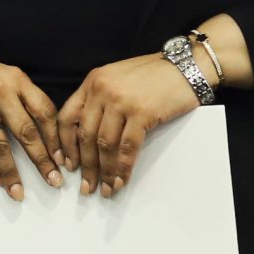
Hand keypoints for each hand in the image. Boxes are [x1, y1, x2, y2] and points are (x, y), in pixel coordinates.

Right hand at [0, 53, 64, 200]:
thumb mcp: (4, 77)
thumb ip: (23, 99)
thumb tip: (44, 137)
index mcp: (15, 80)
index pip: (43, 111)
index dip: (55, 138)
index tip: (62, 159)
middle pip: (26, 132)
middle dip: (41, 160)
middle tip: (53, 180)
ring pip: (0, 146)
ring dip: (11, 172)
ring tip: (18, 191)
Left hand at [59, 54, 199, 197]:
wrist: (188, 65)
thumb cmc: (155, 74)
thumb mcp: (118, 79)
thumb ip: (101, 100)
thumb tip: (91, 138)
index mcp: (92, 82)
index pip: (67, 117)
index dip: (65, 145)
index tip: (67, 164)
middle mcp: (101, 90)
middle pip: (84, 135)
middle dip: (85, 166)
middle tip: (86, 186)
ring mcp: (121, 101)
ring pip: (104, 144)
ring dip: (104, 172)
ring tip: (105, 189)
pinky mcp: (141, 112)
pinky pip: (127, 147)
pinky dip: (122, 167)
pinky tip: (121, 180)